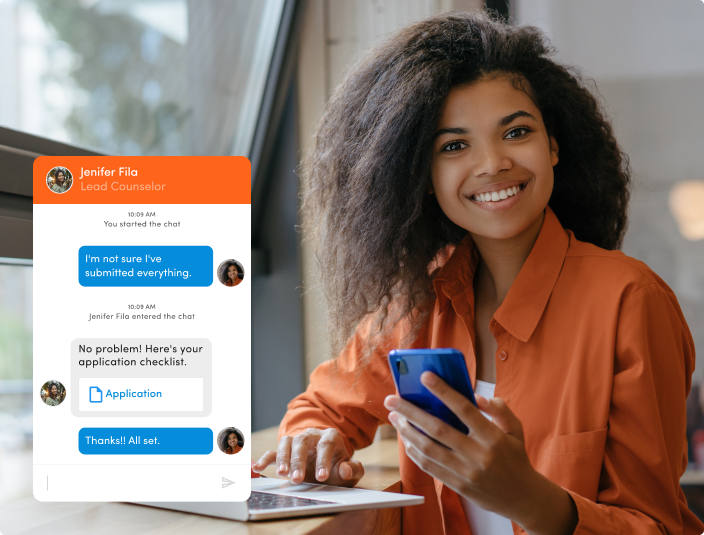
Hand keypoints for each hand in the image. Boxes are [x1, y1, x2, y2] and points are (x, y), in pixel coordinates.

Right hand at [252, 428, 364, 486]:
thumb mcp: (350, 469)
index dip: (323, 460)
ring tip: (282, 474)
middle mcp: (312, 435)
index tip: (321, 477)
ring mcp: (297, 441)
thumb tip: (345, 469)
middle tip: (297, 479)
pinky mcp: (286, 451)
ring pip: (287, 442)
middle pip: (303, 441)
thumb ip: (353, 470)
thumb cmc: (338, 466)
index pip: (326, 445)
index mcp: (330, 437)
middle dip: (299, 460)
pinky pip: (273, 451)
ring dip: (283, 458)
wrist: (327, 463)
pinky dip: (265, 458)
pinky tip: (258, 467)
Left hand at [384, 372, 576, 534]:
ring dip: (406, 431)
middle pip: (437, 429)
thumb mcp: (515, 429)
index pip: (464, 409)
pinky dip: (414, 451)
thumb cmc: (515, 457)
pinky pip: (429, 467)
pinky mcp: (457, 485)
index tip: (425, 377)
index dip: (443, 391)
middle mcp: (477, 455)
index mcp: (492, 437)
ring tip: (394, 417)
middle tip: (392, 399)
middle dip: (410, 412)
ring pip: (427, 449)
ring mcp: (465, 472)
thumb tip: (475, 396)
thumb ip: (499, 409)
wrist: (521, 497)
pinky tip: (406, 438)